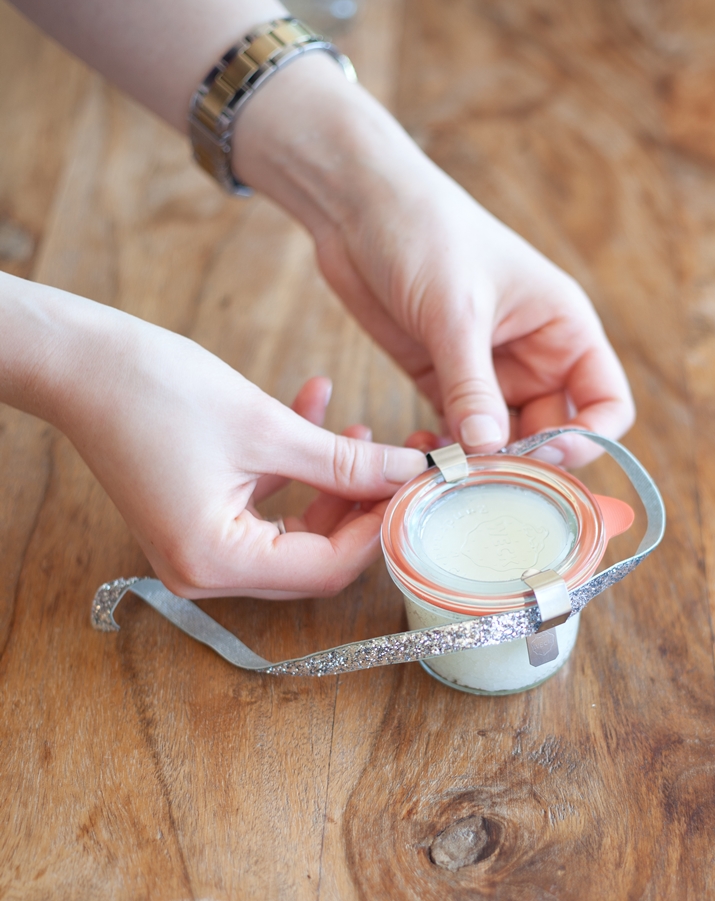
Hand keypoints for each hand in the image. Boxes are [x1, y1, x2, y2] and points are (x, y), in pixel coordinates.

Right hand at [0, 276, 426, 598]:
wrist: (82, 360)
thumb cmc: (158, 391)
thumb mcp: (268, 429)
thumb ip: (344, 461)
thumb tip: (408, 474)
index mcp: (215, 562)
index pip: (325, 568)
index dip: (378, 527)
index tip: (416, 486)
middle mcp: (205, 569)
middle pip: (314, 554)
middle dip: (361, 504)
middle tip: (401, 462)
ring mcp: (201, 544)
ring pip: (296, 526)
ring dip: (333, 480)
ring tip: (364, 428)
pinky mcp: (200, 513)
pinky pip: (267, 499)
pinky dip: (296, 464)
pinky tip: (316, 406)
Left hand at [234, 57, 634, 467]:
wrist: (361, 207)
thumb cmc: (427, 234)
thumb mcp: (456, 310)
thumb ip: (472, 385)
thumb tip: (488, 451)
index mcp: (563, 328)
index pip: (606, 403)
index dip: (588, 439)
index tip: (545, 456)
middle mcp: (534, 355)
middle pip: (553, 432)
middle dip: (525, 461)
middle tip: (485, 480)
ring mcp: (488, 371)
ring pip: (503, 441)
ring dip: (481, 463)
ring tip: (448, 473)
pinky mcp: (443, 380)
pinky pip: (459, 433)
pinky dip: (448, 452)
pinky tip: (423, 459)